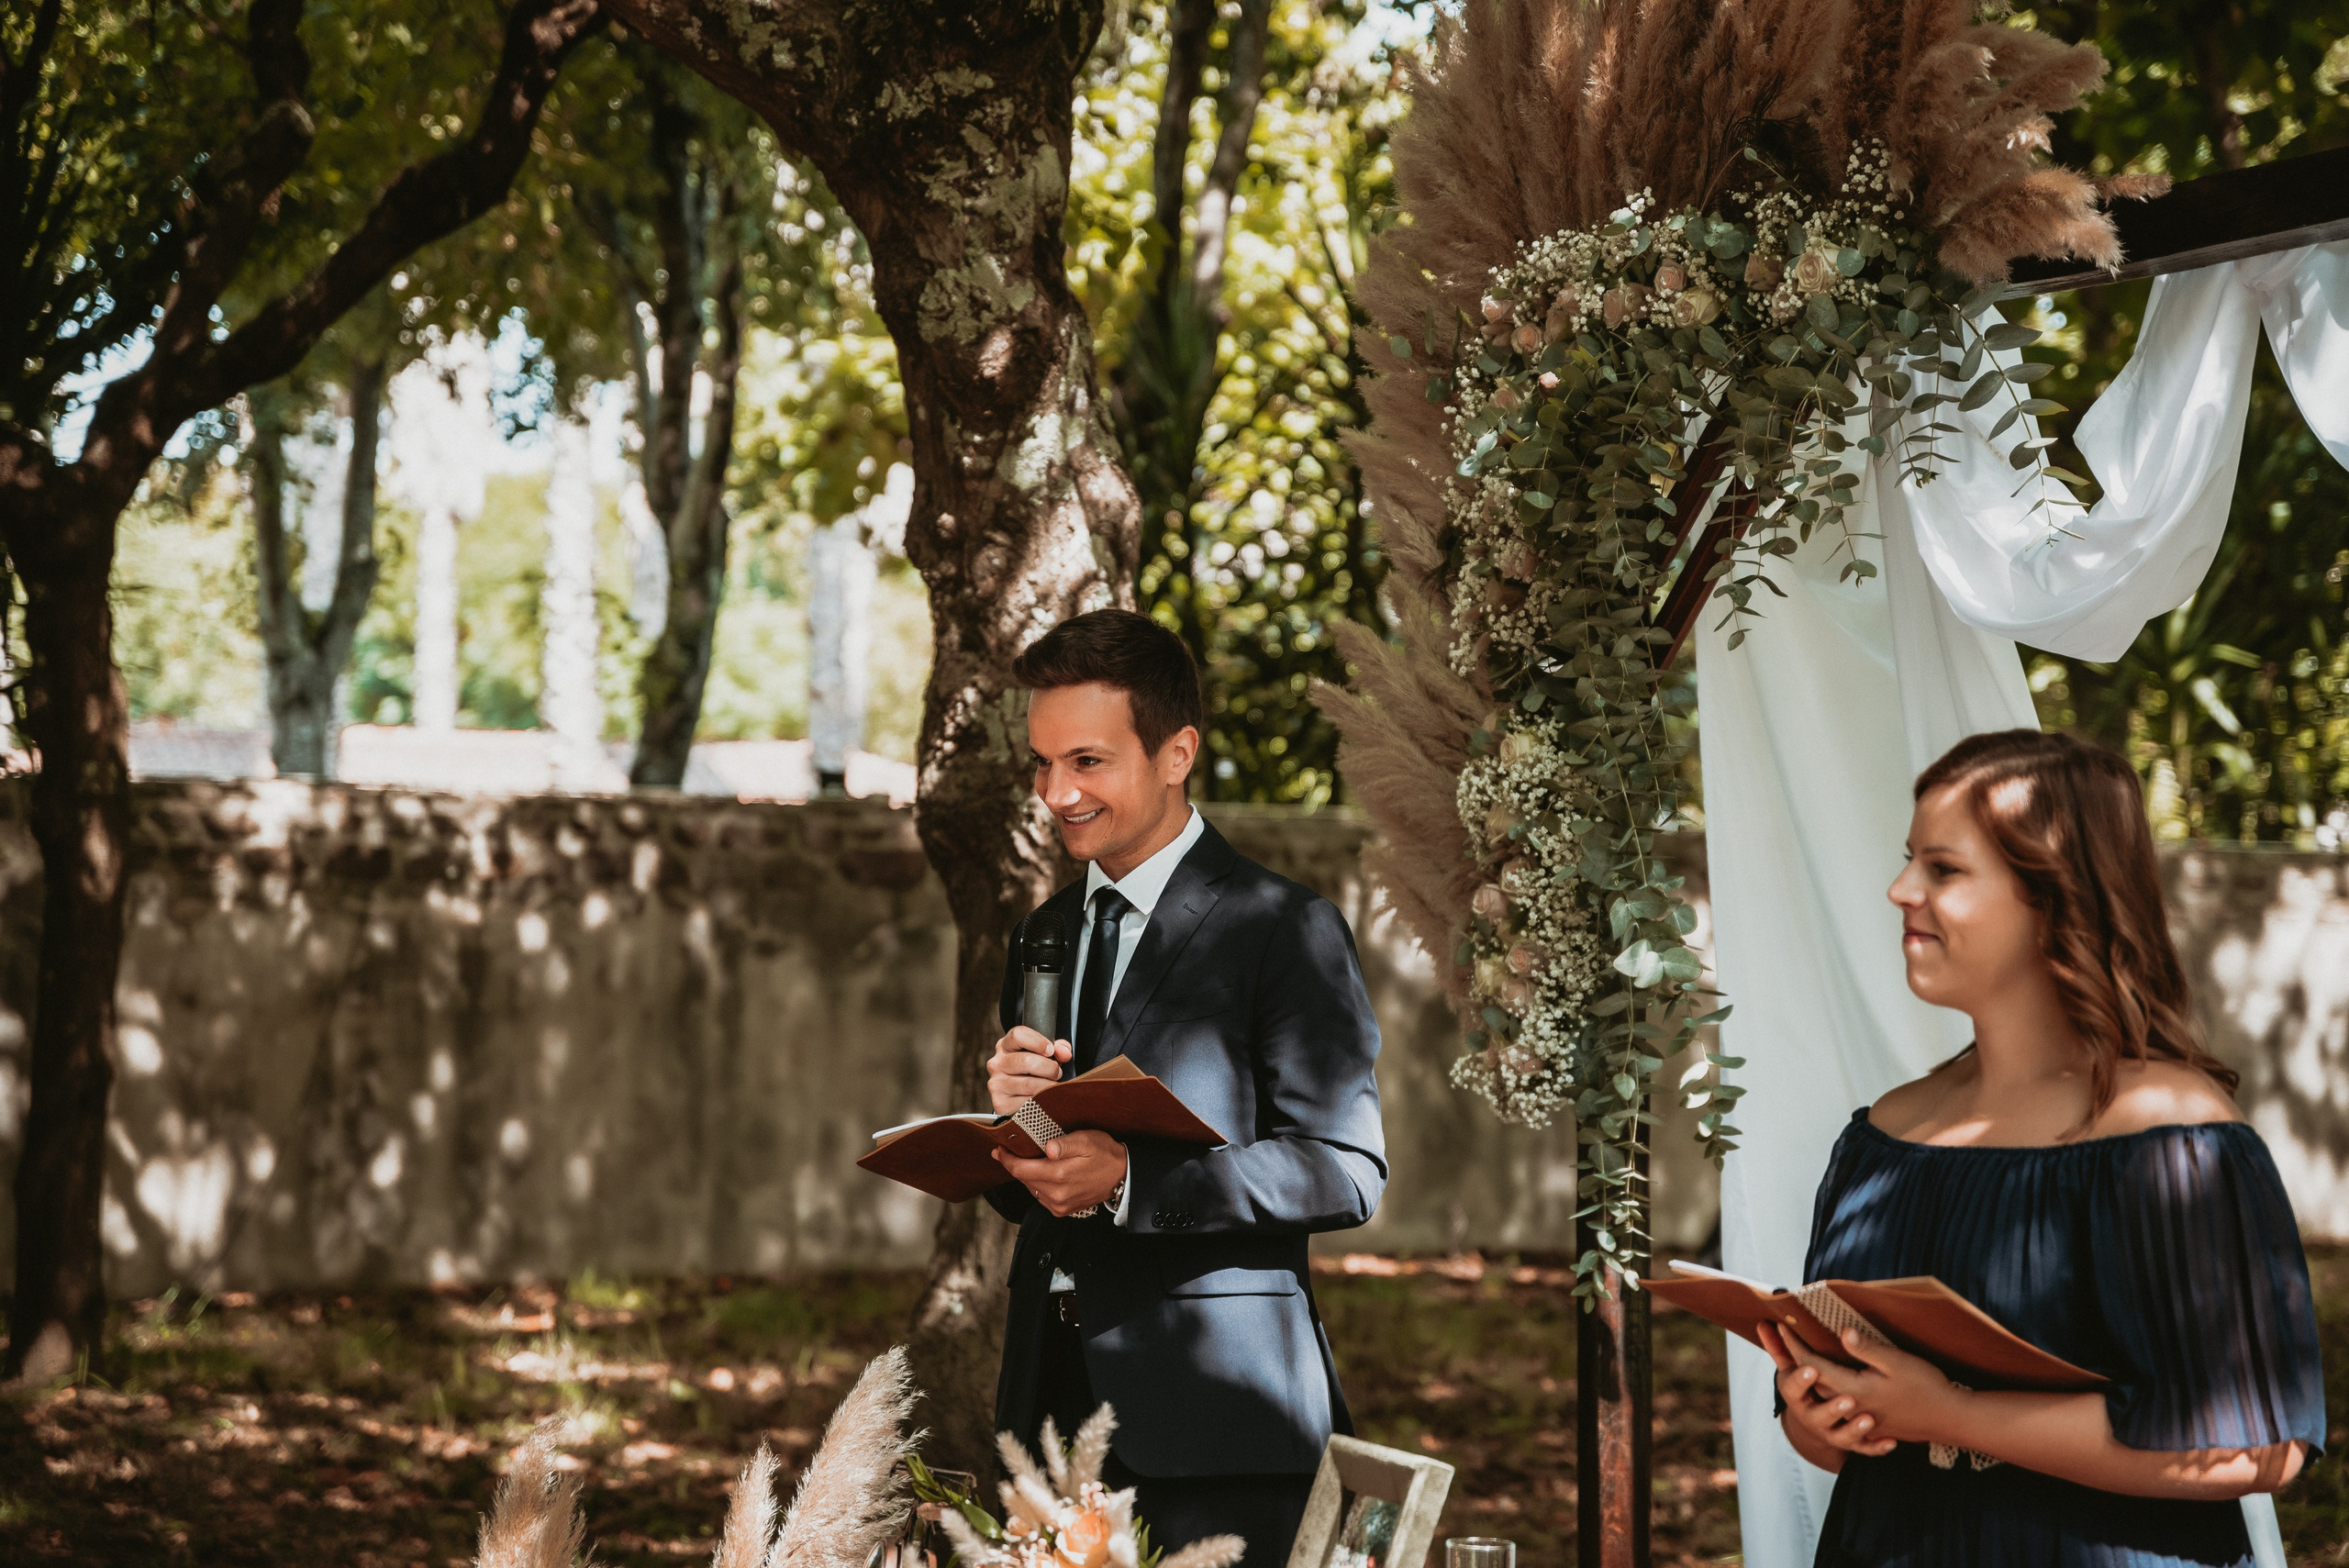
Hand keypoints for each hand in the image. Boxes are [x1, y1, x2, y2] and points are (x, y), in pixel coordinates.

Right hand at [987, 1026, 1070, 1114]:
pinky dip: (1041, 1101)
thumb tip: (1064, 1053)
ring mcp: (996, 1084)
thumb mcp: (1045, 1056)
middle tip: (1057, 1073)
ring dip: (1048, 1086)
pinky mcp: (1000, 1103)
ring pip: (1029, 1083)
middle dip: (1049, 1068)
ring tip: (1052, 1086)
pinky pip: (1027, 1102)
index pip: (1018, 1035)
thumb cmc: (1033, 1073)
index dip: (1038, 1042)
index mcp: (1005, 1046)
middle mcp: (997, 1063)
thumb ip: (1058, 1049)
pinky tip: (1043, 1099)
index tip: (1051, 1051)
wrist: (1017, 1100)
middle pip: (1027, 1061)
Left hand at [992, 1130, 1127, 1217]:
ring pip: (1030, 1188)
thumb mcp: (1087, 1140)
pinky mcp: (1062, 1210)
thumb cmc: (1104, 1154)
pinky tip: (1044, 1173)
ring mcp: (1059, 1205)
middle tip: (1011, 1150)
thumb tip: (1048, 1149)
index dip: (1006, 1159)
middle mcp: (1056, 1195)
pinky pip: (1040, 1196)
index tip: (999, 1149)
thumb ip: (1065, 1144)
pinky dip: (1037, 1184)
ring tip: (1030, 1160)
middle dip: (1015, 1164)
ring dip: (1027, 1175)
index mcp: (1059, 1176)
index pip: (1021, 1169)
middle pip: (1023, 1179)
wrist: (1122, 1176)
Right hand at [1760, 1320, 1896, 1457]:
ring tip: (1868, 1419)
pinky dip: (1877, 1447)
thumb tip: (1762, 1323)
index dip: (1801, 1380)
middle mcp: (1812, 1417)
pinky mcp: (1849, 1444)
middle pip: (1819, 1416)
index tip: (1811, 1369)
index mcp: (1797, 1397)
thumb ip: (1779, 1349)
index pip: (1794, 1389)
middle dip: (1832, 1409)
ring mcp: (1831, 1433)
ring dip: (1855, 1430)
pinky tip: (1892, 1442)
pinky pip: (1864, 1449)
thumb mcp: (1791, 1370)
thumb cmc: (1804, 1389)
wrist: (1814, 1425)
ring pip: (1842, 1437)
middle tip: (1848, 1399)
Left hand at [1763, 1318, 1963, 1455]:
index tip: (1780, 1326)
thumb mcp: (1897, 1362)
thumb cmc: (1926, 1387)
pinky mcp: (1873, 1424)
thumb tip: (1840, 1332)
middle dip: (1796, 1360)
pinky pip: (1843, 1411)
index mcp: (1855, 1388)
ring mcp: (1862, 1417)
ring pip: (1827, 1397)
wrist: (1951, 1419)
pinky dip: (1831, 1397)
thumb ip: (1866, 1349)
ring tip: (1799, 1360)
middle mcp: (1853, 1406)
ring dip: (1811, 1379)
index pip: (1814, 1366)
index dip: (1795, 1346)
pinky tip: (1828, 1391)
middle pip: (1815, 1382)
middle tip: (1781, 1340)